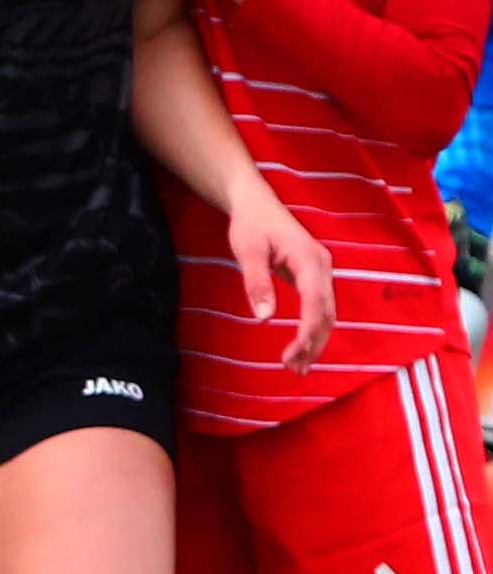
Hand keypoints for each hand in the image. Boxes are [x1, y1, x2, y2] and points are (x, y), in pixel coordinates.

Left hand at [225, 181, 336, 371]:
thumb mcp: (246, 251)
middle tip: (294, 369)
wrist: (256, 204)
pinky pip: (320, 307)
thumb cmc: (250, 224)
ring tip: (297, 367)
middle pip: (326, 312)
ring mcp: (321, 271)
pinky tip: (302, 346)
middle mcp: (323, 267)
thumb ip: (256, 283)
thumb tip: (264, 318)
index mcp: (309, 260)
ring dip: (315, 340)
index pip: (315, 302)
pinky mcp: (314, 276)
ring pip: (326, 313)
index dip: (307, 331)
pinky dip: (313, 328)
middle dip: (313, 343)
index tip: (294, 354)